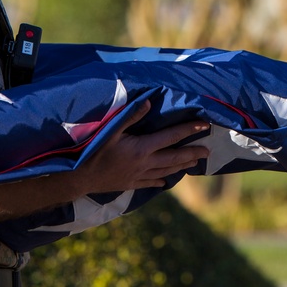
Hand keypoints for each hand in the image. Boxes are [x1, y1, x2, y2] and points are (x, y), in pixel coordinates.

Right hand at [74, 100, 209, 194]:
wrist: (79, 178)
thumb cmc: (93, 150)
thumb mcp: (111, 129)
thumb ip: (131, 115)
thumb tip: (149, 102)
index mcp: (142, 148)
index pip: (171, 137)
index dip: (189, 130)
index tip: (205, 125)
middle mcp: (145, 163)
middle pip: (174, 158)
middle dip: (192, 153)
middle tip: (207, 151)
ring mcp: (138, 176)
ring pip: (165, 172)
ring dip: (181, 167)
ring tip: (193, 164)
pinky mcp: (129, 184)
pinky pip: (149, 183)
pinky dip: (160, 181)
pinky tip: (165, 182)